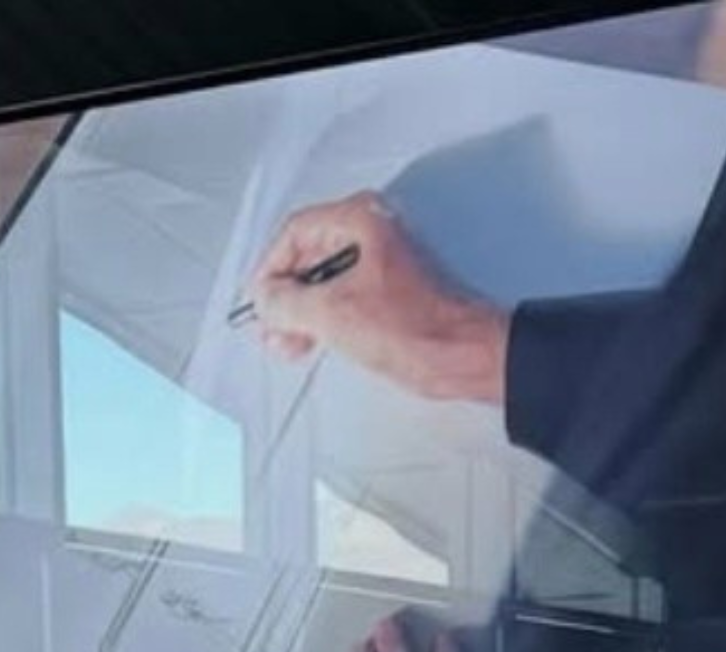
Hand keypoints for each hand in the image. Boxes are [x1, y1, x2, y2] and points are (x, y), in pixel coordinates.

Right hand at [247, 191, 510, 403]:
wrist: (466, 357)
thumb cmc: (420, 330)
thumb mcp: (334, 314)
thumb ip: (288, 302)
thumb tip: (266, 299)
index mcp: (362, 219)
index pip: (296, 231)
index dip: (270, 267)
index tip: (259, 297)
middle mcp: (376, 232)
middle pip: (312, 255)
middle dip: (287, 295)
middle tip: (270, 324)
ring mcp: (388, 261)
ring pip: (330, 279)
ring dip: (305, 311)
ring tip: (288, 341)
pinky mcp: (397, 291)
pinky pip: (350, 296)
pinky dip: (328, 317)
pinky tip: (316, 340)